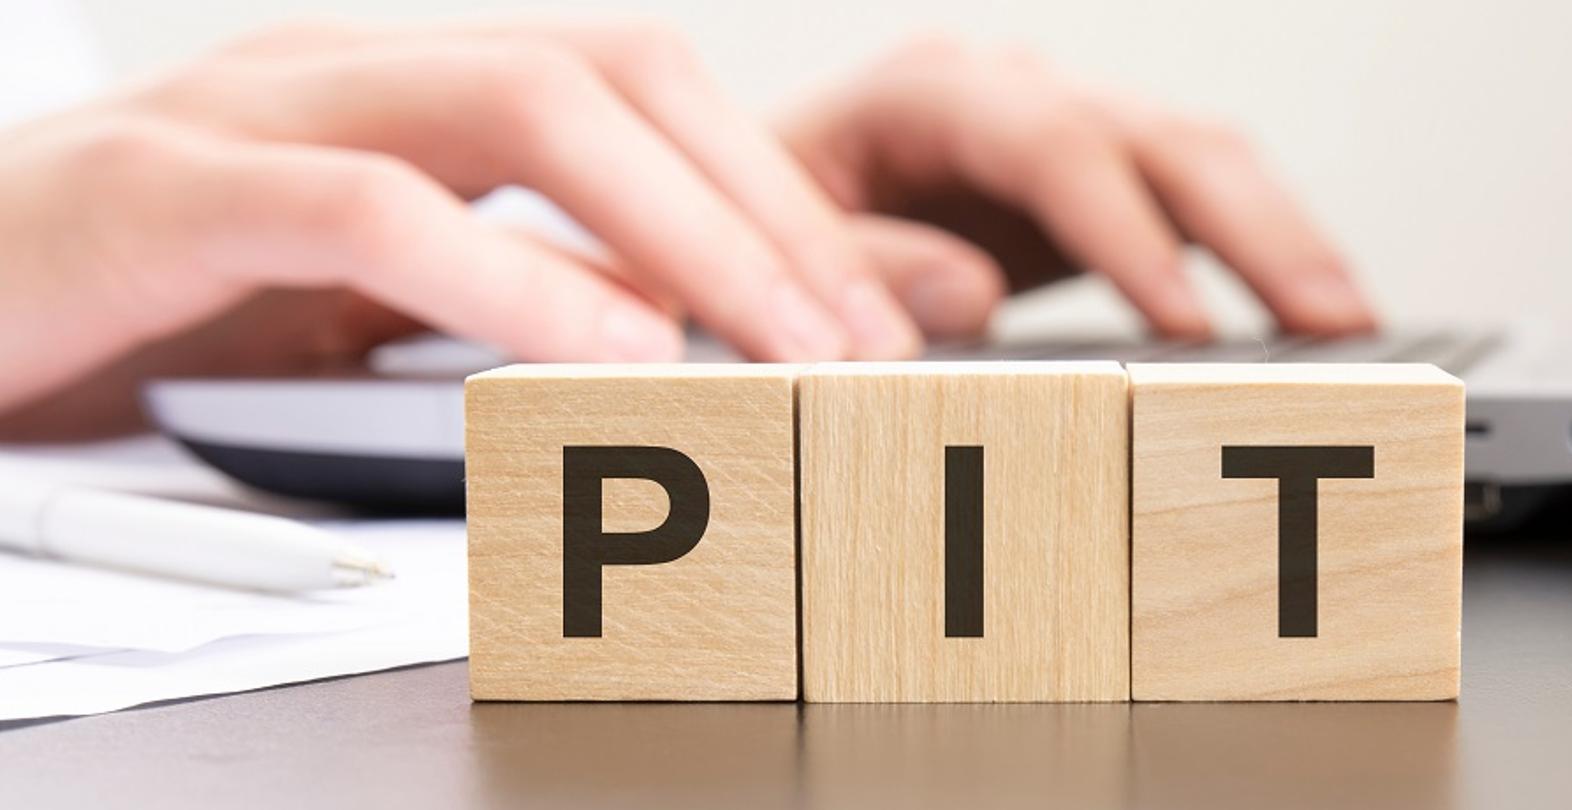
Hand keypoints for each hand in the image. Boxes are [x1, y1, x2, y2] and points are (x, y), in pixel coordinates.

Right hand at [0, 18, 923, 436]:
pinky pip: (370, 209)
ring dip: (681, 230)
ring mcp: (263, 112)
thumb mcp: (380, 302)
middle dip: (764, 204)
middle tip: (869, 335)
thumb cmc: (153, 301)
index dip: (781, 190)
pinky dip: (510, 278)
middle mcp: (360, 69)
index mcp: (418, 88)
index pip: (645, 91)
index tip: (890, 304)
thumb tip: (698, 327)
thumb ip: (532, 294)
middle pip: (616, 73)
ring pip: (519, 108)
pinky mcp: (171, 192)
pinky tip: (609, 352)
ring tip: (782, 343)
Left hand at [781, 36, 1375, 338]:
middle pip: (1157, 135)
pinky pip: (1194, 200)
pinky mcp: (1089, 183)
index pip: (1049, 143)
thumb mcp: (769, 250)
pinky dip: (1257, 252)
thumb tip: (966, 293)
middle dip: (1254, 228)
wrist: (754, 216)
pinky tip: (1310, 309)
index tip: (1185, 323)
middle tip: (1330, 320)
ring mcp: (1056, 131)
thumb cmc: (755, 234)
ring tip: (1352, 322)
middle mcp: (1006, 94)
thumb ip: (856, 268)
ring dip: (1281, 236)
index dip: (1125, 233)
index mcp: (923, 94)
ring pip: (1200, 156)